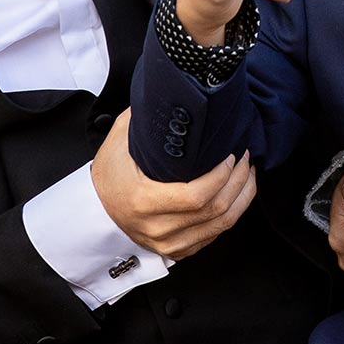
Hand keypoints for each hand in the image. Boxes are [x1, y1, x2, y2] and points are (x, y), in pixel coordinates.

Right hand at [91, 109, 255, 259]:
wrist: (96, 211)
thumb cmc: (109, 175)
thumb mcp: (120, 141)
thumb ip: (145, 118)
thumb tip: (172, 92)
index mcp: (143, 202)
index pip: (196, 196)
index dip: (221, 176)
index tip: (229, 155)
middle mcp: (157, 228)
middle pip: (215, 211)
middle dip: (238, 181)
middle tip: (244, 158)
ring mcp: (169, 243)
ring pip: (222, 225)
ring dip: (242, 197)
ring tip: (247, 173)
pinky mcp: (179, 250)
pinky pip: (215, 234)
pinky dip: (233, 212)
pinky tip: (238, 193)